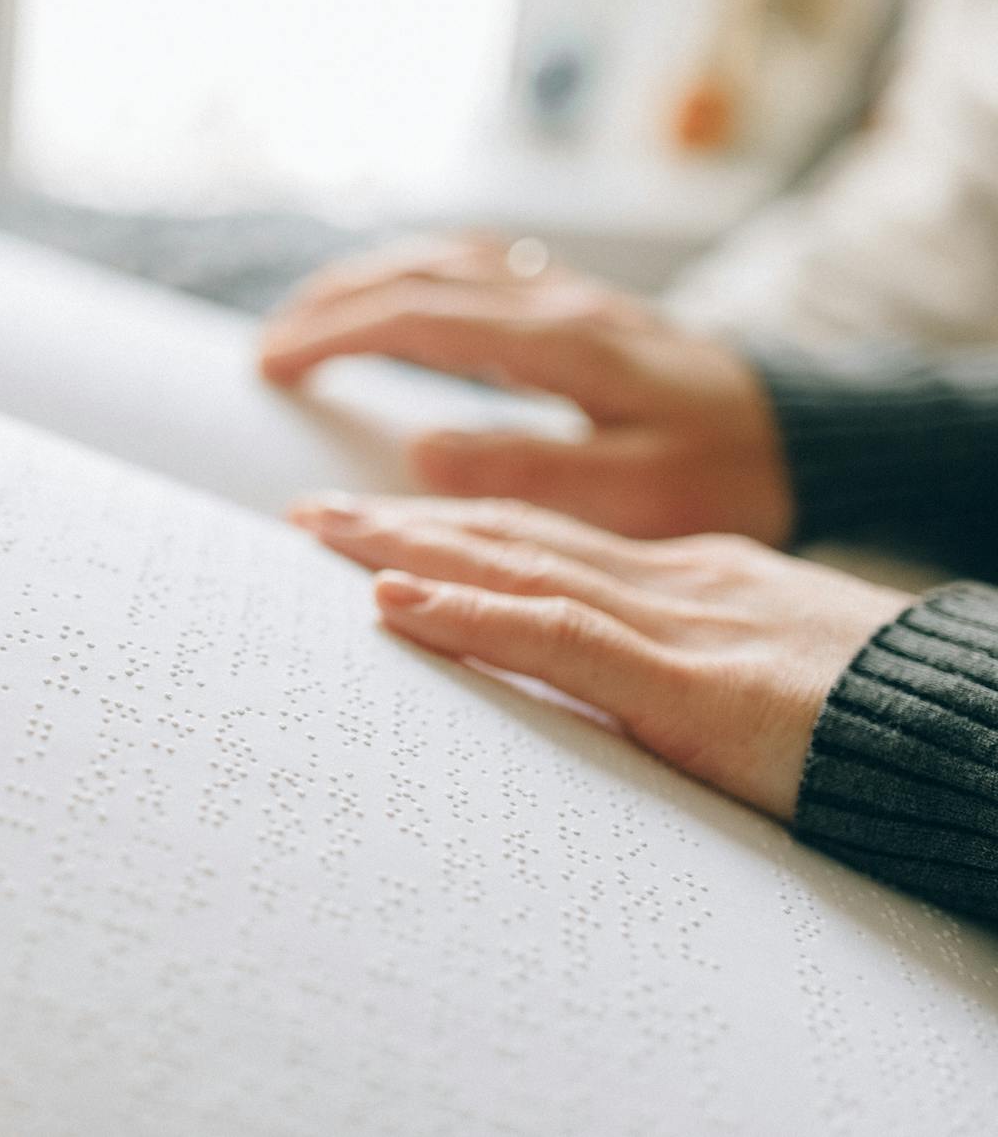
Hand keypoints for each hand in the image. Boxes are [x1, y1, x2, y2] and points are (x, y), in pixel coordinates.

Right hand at [259, 236, 795, 544]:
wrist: (809, 433)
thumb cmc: (728, 472)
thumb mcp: (637, 494)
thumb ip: (527, 472)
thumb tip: (420, 452)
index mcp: (562, 342)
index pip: (417, 315)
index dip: (334, 333)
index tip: (271, 365)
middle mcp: (557, 301)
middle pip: (416, 272)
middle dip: (329, 303)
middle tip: (266, 350)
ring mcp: (566, 294)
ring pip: (442, 259)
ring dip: (365, 282)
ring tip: (306, 322)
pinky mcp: (575, 306)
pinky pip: (472, 268)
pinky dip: (411, 279)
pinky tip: (392, 304)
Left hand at [289, 494, 914, 819]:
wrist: (972, 729)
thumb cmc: (879, 714)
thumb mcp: (763, 671)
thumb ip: (679, 661)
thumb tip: (607, 674)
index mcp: (690, 580)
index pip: (545, 540)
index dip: (453, 525)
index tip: (374, 523)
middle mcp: (672, 583)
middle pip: (512, 535)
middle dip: (404, 520)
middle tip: (307, 511)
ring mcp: (678, 624)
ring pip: (515, 566)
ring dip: (406, 546)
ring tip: (318, 532)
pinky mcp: (690, 683)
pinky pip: (557, 638)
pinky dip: (468, 615)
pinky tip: (392, 602)